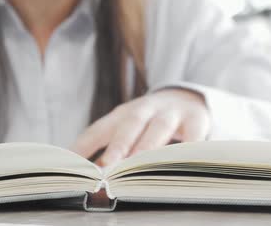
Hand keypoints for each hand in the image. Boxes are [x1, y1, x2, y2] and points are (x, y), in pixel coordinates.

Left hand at [71, 88, 209, 165]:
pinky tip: (182, 161)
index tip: (73, 164)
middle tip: (107, 166)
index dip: (85, 145)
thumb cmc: (147, 121)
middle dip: (118, 146)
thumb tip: (79, 172)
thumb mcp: (124, 128)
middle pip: (129, 125)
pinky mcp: (196, 119)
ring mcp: (170, 113)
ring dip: (148, 146)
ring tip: (138, 165)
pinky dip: (189, 145)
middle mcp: (144, 109)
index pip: (99, 129)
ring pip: (159, 127)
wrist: (186, 97)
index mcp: (121, 115)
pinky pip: (194, 133)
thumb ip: (102, 147)